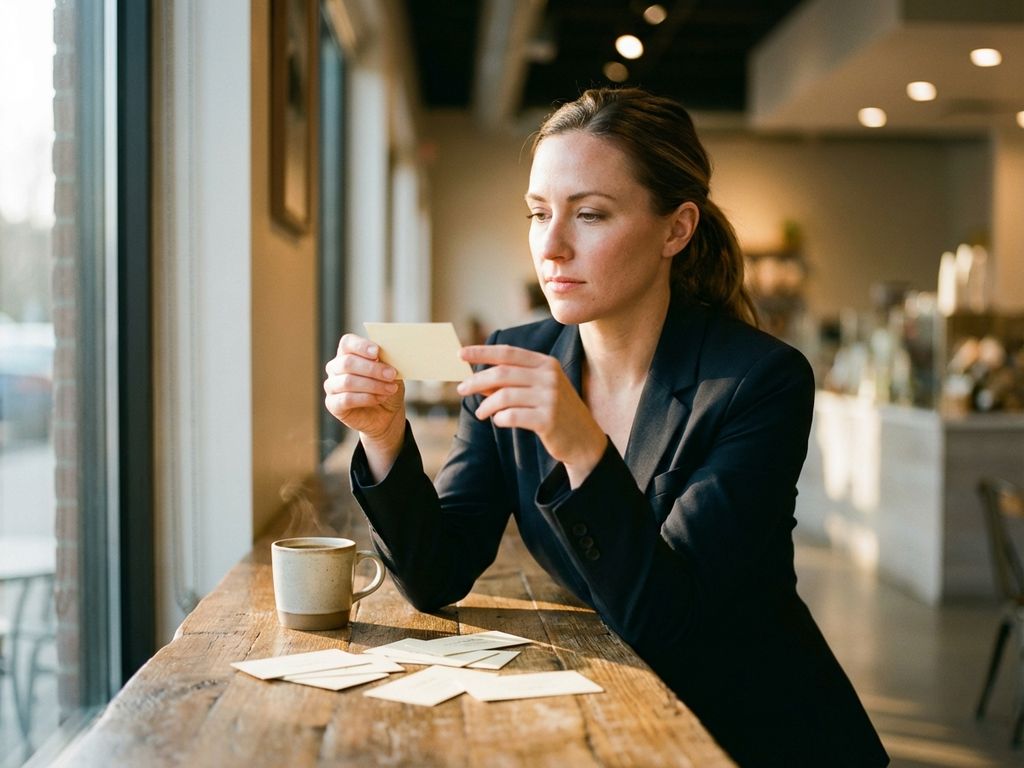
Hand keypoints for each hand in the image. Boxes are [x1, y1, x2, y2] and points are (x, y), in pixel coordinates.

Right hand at [324, 334, 405, 450]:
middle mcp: (335, 367)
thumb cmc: (387, 387)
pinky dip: (366, 398)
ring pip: (348, 381)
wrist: (387, 414)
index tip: (377, 352)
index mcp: (348, 353)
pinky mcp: (332, 404)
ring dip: (373, 385)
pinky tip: (379, 398)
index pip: (347, 343)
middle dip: (372, 369)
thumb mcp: (392, 371)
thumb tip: (390, 353)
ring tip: (390, 389)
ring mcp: (331, 386)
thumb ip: (388, 361)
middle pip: (347, 362)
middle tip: (391, 374)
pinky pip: (346, 399)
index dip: (361, 346)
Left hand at [458, 345, 606, 486]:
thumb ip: (510, 382)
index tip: (460, 354)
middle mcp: (549, 377)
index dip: (482, 352)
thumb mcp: (537, 390)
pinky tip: (499, 421)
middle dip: (476, 380)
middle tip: (460, 389)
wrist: (584, 439)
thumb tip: (476, 380)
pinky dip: (500, 419)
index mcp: (546, 363)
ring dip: (486, 405)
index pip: (508, 353)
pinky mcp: (548, 419)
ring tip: (481, 413)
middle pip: (502, 373)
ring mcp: (550, 398)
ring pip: (504, 396)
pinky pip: (512, 416)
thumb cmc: (555, 412)